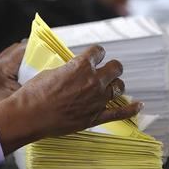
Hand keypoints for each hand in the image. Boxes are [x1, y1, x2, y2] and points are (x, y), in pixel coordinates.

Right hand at [0, 45, 141, 154]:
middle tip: (107, 70)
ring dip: (115, 85)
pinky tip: (138, 105)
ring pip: (119, 88)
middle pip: (115, 68)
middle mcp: (93, 81)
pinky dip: (131, 109)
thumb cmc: (34, 93)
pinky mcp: (96, 117)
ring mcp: (97, 100)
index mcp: (80, 66)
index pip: (98, 52)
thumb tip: (73, 72)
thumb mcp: (50, 72)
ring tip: (112, 87)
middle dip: (112, 67)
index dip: (97, 53)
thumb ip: (68, 70)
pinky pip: (120, 113)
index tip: (95, 55)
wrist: (30, 115)